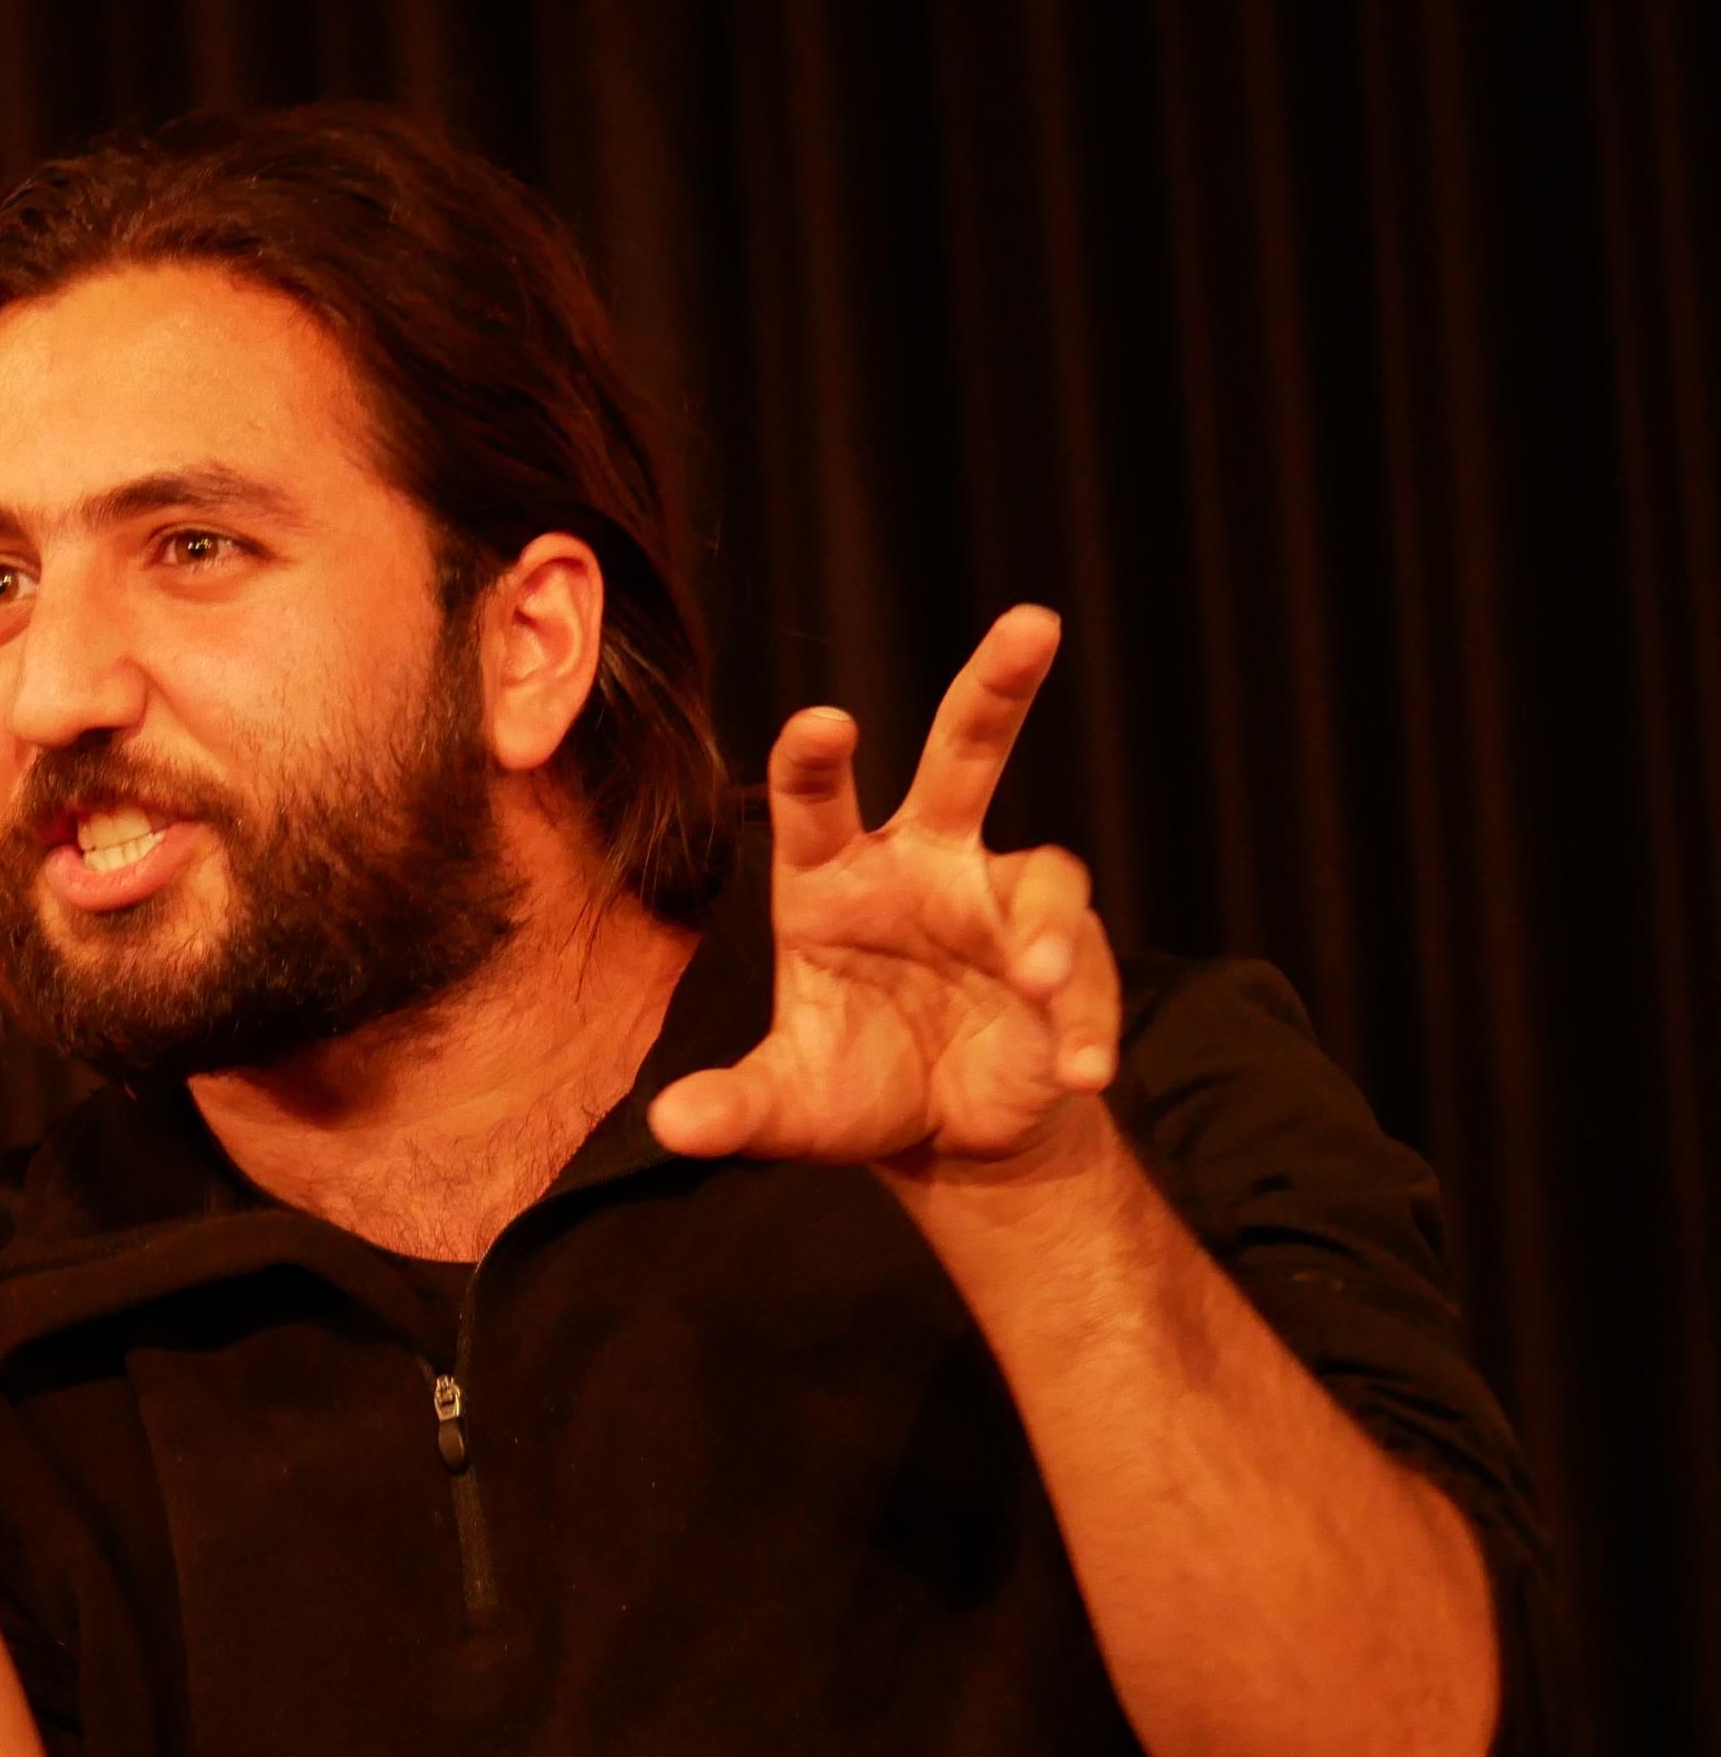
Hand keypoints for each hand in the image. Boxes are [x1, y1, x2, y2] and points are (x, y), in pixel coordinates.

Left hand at [647, 606, 1121, 1175]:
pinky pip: (1086, 977)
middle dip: (996, 687)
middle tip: (1031, 622)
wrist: (946, 1134)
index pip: (815, 801)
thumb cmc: (855, 1087)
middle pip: (964, 755)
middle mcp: (923, 867)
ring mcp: (1002, 906)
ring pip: (1049, 874)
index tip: (823, 722)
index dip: (815, 758)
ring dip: (1049, 930)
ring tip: (1039, 982)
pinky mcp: (1068, 964)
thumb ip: (733, 1109)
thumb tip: (671, 1127)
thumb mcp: (787, 1108)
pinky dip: (1087, 1020)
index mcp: (832, 878)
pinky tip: (1078, 1069)